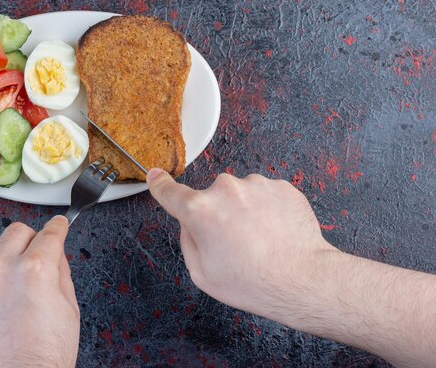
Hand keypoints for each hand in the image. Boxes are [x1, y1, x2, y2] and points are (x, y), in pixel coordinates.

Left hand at [0, 216, 78, 367]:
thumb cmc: (46, 355)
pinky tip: (0, 312)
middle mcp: (3, 272)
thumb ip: (61, 273)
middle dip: (30, 238)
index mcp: (35, 270)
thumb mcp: (70, 308)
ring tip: (17, 294)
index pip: (49, 233)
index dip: (57, 227)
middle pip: (15, 231)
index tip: (58, 225)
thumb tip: (55, 255)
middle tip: (38, 253)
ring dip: (7, 265)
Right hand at [146, 169, 337, 315]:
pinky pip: (265, 195)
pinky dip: (267, 211)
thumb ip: (188, 240)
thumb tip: (191, 223)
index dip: (160, 185)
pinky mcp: (281, 186)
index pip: (170, 192)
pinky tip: (275, 234)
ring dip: (245, 212)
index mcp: (200, 211)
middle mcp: (226, 189)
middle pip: (211, 198)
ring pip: (241, 195)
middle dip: (218, 215)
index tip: (155, 176)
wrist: (302, 279)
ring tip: (260, 241)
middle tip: (234, 244)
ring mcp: (256, 185)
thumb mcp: (201, 273)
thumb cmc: (252, 281)